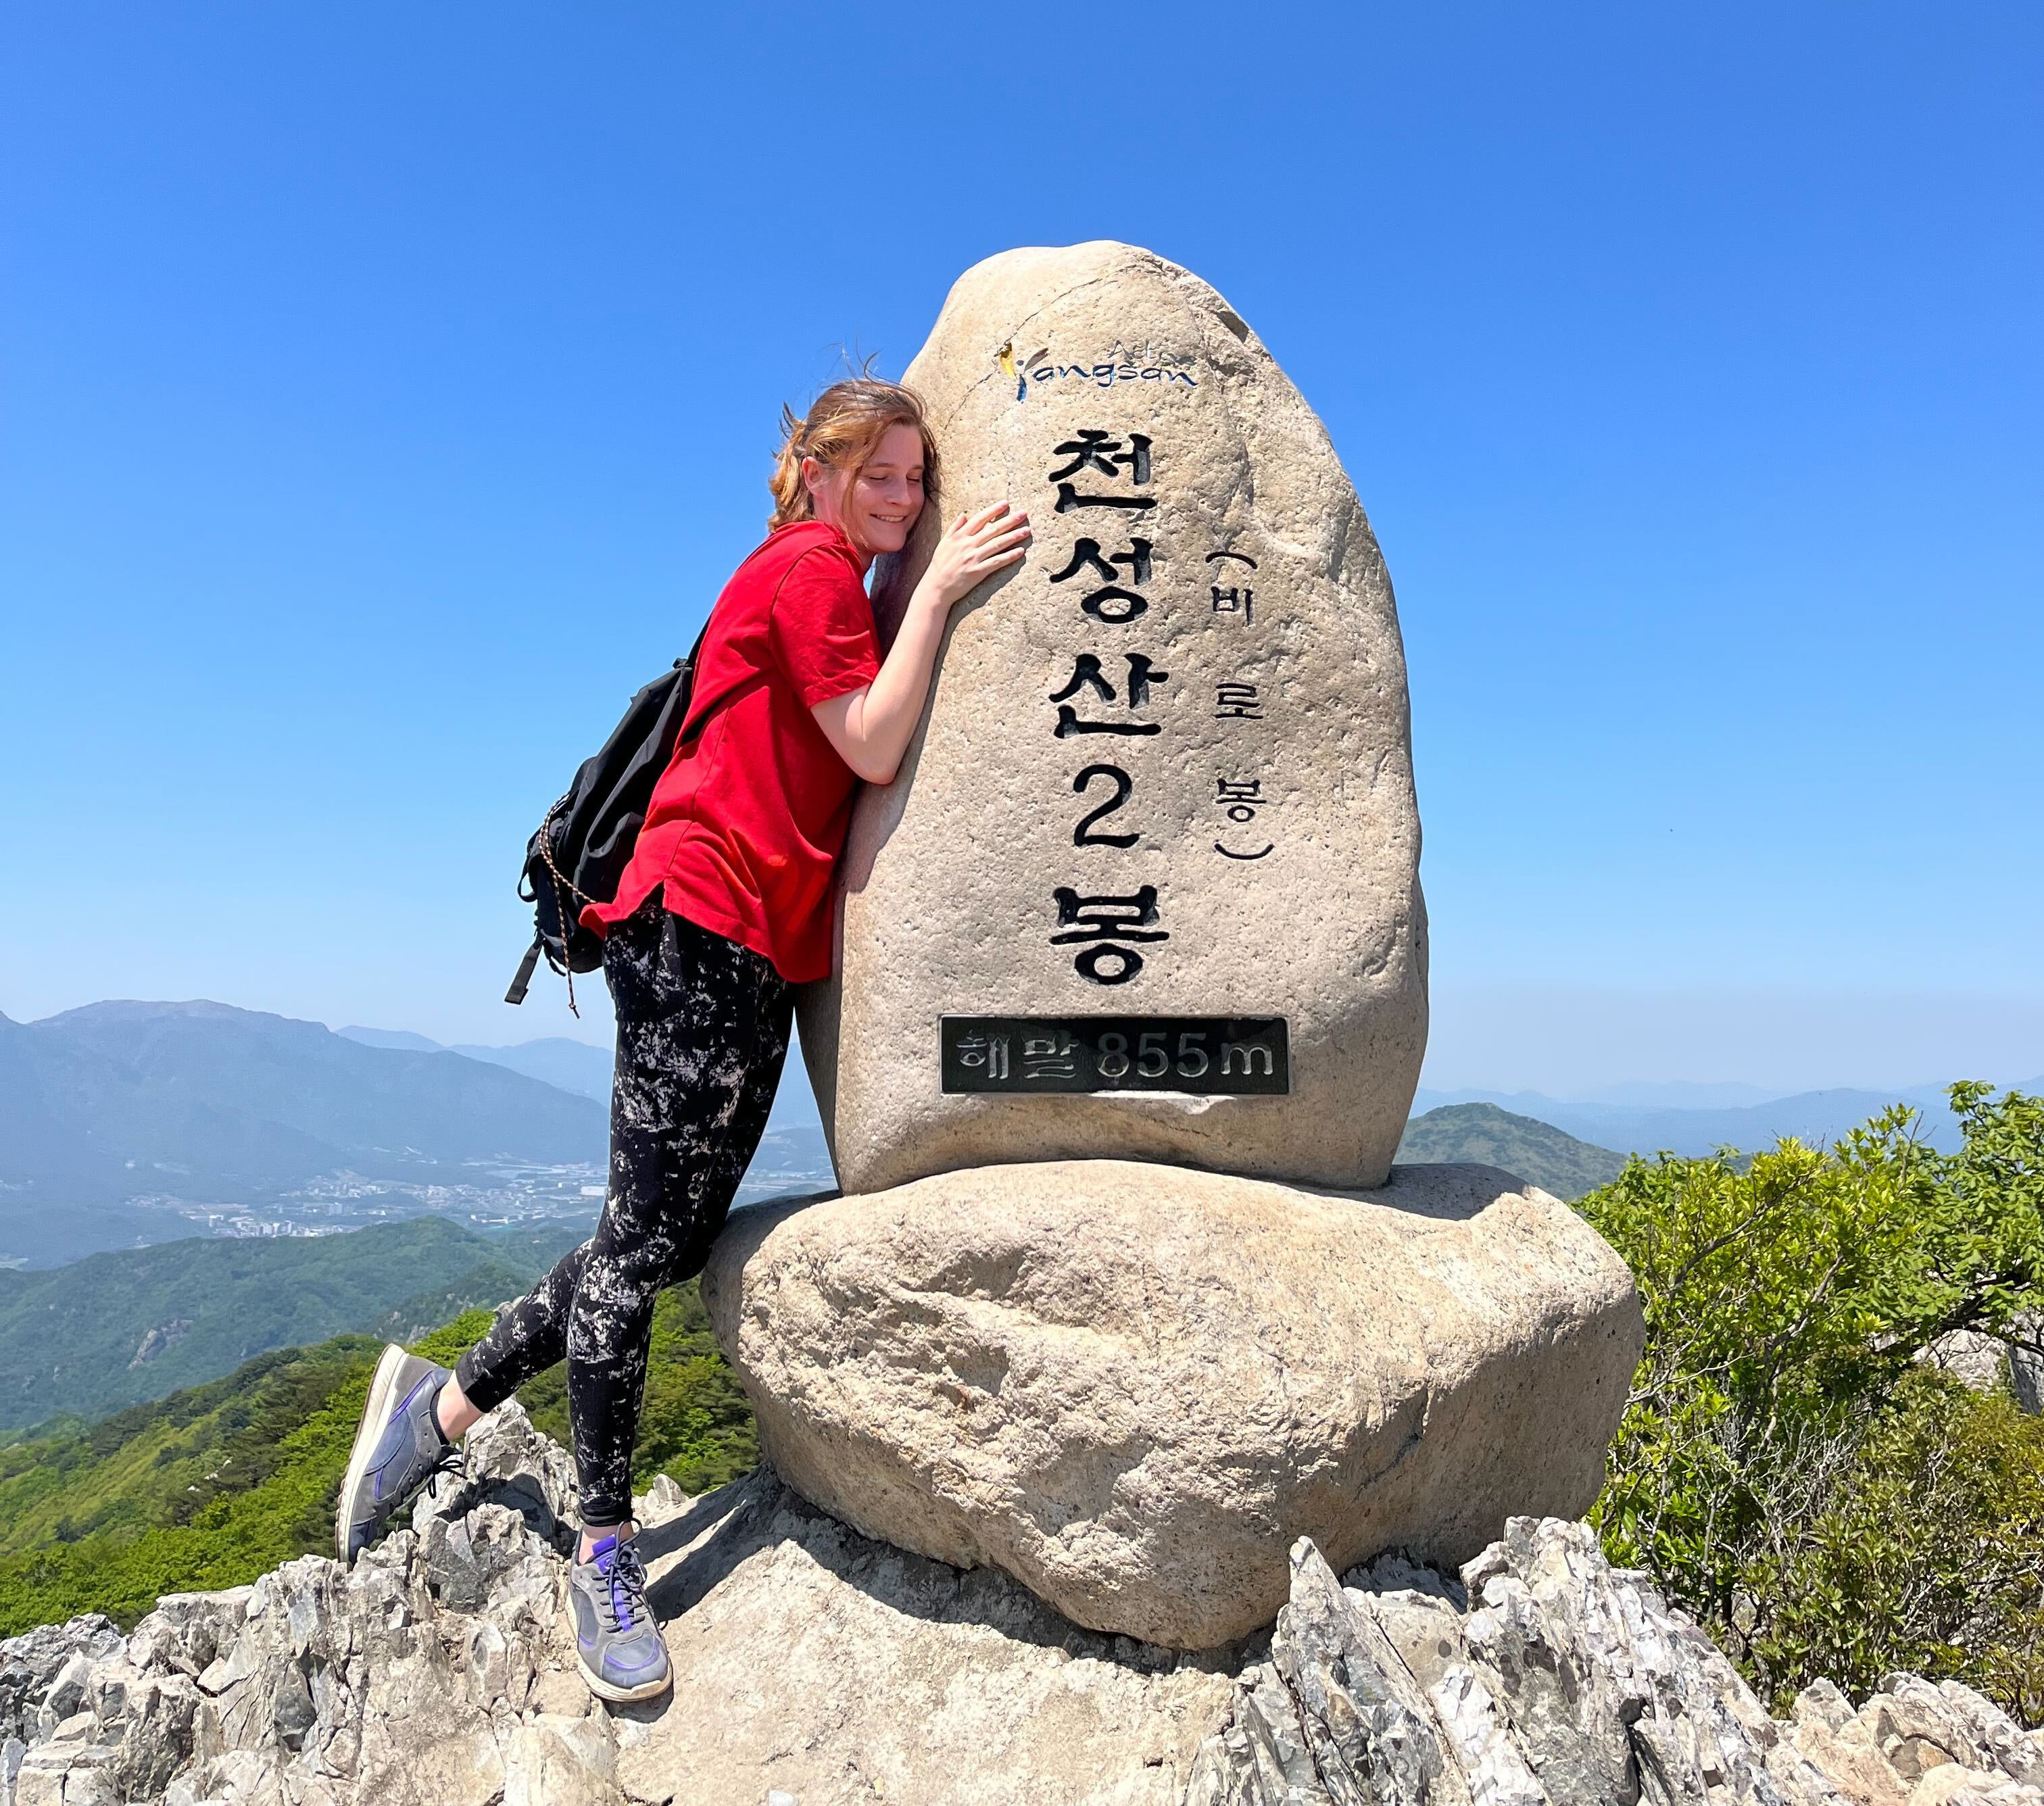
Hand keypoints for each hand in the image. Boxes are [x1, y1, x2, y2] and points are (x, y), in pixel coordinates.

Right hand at [917, 502, 1031, 609]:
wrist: (936, 587)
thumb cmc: (939, 566)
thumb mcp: (944, 543)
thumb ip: (954, 528)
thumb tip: (964, 515)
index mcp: (960, 536)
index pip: (980, 519)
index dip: (993, 510)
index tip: (1006, 504)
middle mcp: (968, 545)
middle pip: (992, 529)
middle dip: (1009, 520)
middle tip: (1023, 513)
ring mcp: (974, 558)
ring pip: (997, 544)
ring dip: (1014, 536)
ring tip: (1027, 530)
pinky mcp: (978, 572)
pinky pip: (997, 562)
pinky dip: (1009, 556)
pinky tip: (1020, 551)